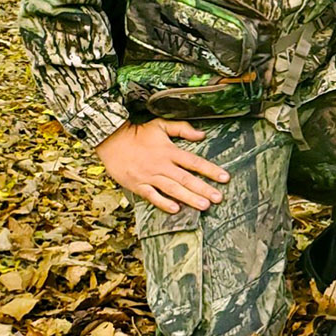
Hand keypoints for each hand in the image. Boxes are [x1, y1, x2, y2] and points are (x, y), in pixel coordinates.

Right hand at [95, 119, 229, 213]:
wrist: (111, 140)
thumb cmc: (138, 133)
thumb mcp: (161, 125)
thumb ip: (182, 129)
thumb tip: (202, 135)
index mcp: (169, 151)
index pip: (195, 162)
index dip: (211, 170)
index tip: (225, 178)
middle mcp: (161, 165)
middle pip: (186, 178)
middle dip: (204, 189)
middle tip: (218, 198)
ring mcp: (149, 176)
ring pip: (172, 189)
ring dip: (189, 198)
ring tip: (204, 206)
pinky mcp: (138, 185)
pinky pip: (152, 196)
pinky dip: (163, 203)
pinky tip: (176, 210)